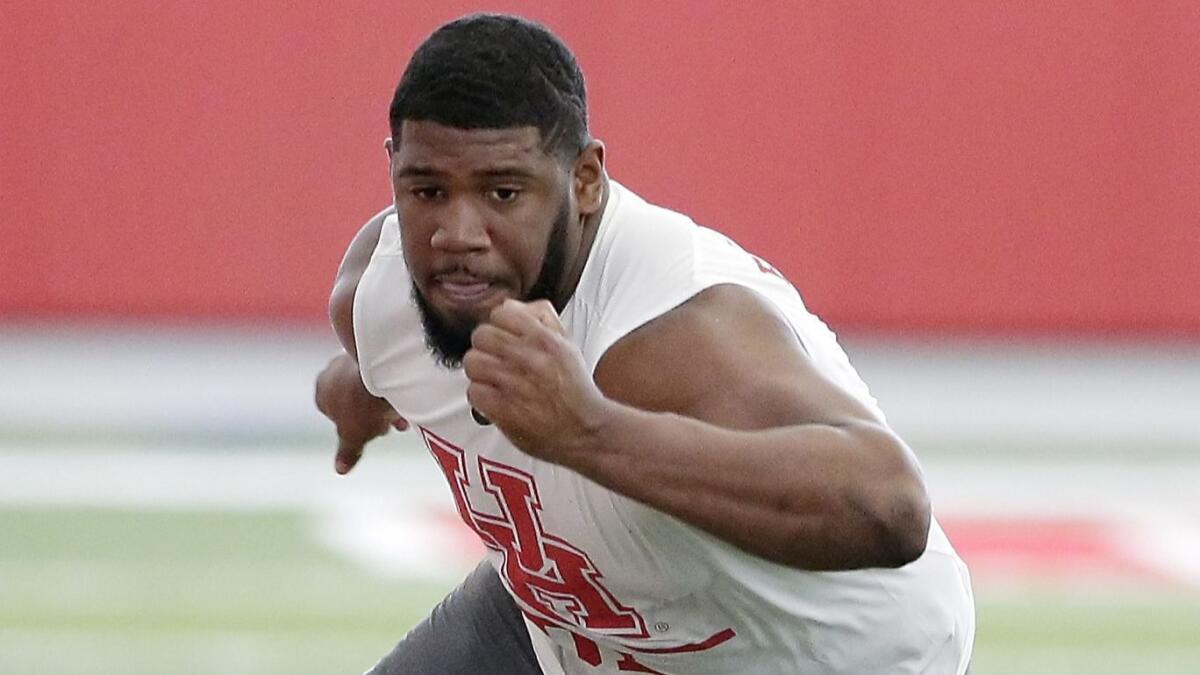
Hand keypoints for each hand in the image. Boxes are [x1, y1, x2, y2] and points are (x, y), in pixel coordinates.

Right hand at [315, 352, 408, 473]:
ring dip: (385, 402)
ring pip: (370, 385)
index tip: (371, 433)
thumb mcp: (355, 436)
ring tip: (405, 415)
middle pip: (354, 399)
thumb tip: (340, 469)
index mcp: (321, 390)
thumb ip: (347, 452)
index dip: (353, 427)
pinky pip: (384, 371)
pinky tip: (410, 396)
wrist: (384, 372)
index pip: (334, 413)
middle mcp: (332, 370)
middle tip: (392, 427)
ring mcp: (353, 355)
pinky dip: (394, 384)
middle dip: (372, 415)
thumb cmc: (363, 405)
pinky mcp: (376, 348)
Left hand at [463, 299, 608, 463]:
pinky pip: (474, 391)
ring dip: (481, 372)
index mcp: (544, 338)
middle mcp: (528, 357)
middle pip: (480, 335)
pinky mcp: (503, 409)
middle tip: (496, 360)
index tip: (504, 337)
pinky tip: (495, 399)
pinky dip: (481, 397)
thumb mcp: (568, 345)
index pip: (501, 312)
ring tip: (494, 381)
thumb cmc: (575, 390)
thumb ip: (542, 319)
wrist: (585, 430)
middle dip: (487, 348)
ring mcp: (513, 383)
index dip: (500, 325)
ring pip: (472, 362)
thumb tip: (512, 306)